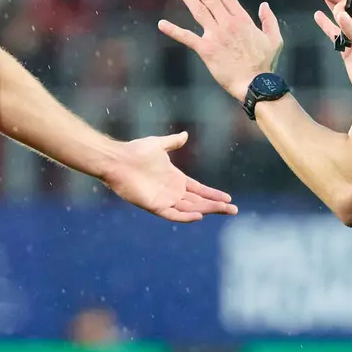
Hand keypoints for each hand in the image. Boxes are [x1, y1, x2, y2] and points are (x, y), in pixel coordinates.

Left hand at [103, 132, 238, 222]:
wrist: (117, 159)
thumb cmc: (135, 151)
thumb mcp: (159, 144)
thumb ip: (173, 142)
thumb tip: (184, 135)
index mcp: (175, 179)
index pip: (199, 190)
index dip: (213, 194)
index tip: (228, 198)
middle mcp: (172, 191)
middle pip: (198, 201)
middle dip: (216, 205)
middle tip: (233, 209)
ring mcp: (164, 199)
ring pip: (190, 209)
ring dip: (207, 210)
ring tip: (224, 210)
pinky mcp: (154, 206)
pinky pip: (172, 214)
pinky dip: (185, 216)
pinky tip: (199, 216)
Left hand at [157, 0, 282, 101]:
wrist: (255, 84)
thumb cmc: (265, 64)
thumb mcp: (275, 39)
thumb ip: (269, 20)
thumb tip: (264, 5)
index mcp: (243, 20)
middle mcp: (228, 24)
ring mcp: (216, 36)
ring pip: (199, 11)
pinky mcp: (206, 50)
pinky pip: (187, 38)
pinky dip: (173, 30)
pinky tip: (161, 24)